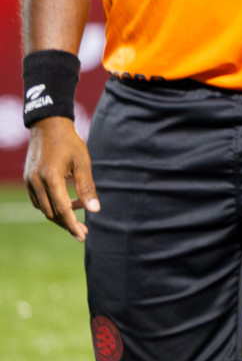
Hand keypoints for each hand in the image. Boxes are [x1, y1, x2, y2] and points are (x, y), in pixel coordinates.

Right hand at [23, 116, 97, 241]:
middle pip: (50, 212)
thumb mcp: (83, 163)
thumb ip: (87, 187)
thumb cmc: (70, 142)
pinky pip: (38, 200)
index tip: (83, 235)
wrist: (48, 125)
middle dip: (67, 223)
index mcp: (50, 177)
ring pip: (43, 208)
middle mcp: (36, 182)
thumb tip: (95, 210)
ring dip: (59, 214)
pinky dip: (51, 205)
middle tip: (83, 231)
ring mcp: (29, 181)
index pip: (61, 209)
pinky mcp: (27, 179)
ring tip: (79, 213)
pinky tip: (67, 202)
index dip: (72, 224)